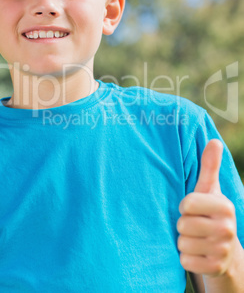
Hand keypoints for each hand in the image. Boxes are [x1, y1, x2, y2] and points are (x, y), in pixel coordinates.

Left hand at [177, 139, 236, 276]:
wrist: (225, 252)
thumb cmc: (210, 214)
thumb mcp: (209, 191)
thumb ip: (209, 166)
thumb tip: (214, 140)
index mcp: (225, 206)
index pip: (187, 204)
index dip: (184, 206)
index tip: (192, 208)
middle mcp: (227, 228)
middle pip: (182, 225)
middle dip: (183, 225)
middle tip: (194, 225)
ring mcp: (222, 251)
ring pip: (182, 244)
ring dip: (184, 242)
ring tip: (195, 239)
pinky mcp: (215, 269)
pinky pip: (185, 261)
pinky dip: (186, 258)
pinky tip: (197, 254)